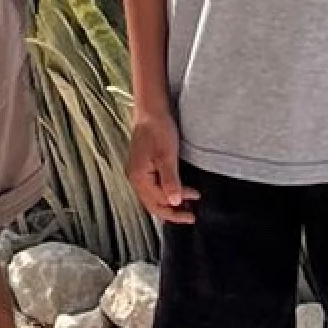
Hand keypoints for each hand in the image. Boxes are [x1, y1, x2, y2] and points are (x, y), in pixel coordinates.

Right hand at [127, 110, 198, 226]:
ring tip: (186, 208)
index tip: (193, 212)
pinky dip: (164, 195)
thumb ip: (170, 181)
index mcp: (139, 177)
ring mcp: (137, 173)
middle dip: (171, 213)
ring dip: (168, 204)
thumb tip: (174, 203)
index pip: (158, 203)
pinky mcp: (142, 167)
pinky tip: (175, 194)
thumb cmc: (158, 129)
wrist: (151, 111)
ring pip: (152, 197)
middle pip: (152, 204)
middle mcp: (135, 178)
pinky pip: (153, 188)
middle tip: (190, 217)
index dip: (176, 209)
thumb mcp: (167, 156)